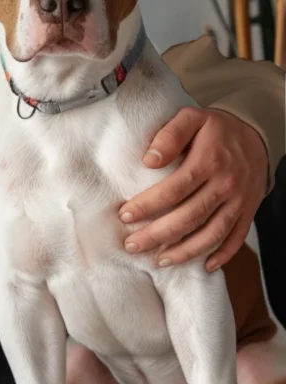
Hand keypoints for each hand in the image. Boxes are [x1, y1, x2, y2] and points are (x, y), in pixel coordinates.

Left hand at [118, 106, 266, 272]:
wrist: (257, 135)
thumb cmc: (214, 128)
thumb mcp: (192, 117)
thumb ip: (170, 135)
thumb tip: (149, 160)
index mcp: (209, 161)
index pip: (174, 189)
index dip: (148, 205)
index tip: (125, 215)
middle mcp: (226, 185)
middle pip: (190, 216)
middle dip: (158, 235)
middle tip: (132, 245)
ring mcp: (239, 201)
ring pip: (212, 233)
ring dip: (185, 251)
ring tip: (158, 261)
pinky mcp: (248, 211)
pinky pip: (235, 238)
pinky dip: (221, 255)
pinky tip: (202, 266)